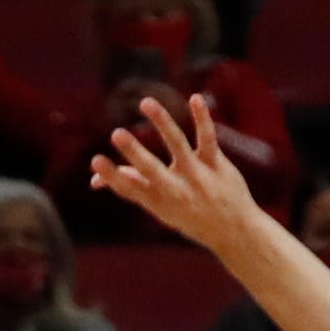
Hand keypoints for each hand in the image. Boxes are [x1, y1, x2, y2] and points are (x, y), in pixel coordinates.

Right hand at [92, 89, 266, 256]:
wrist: (235, 232)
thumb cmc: (189, 215)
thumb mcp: (158, 208)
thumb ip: (130, 186)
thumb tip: (94, 178)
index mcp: (157, 201)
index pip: (130, 189)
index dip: (112, 176)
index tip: (96, 161)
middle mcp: (176, 190)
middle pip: (152, 170)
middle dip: (134, 152)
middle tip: (116, 134)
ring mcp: (197, 176)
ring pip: (178, 145)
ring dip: (162, 123)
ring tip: (146, 103)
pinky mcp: (216, 165)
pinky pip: (207, 138)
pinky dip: (202, 118)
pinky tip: (195, 98)